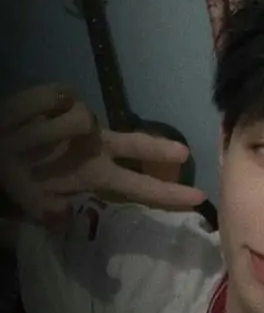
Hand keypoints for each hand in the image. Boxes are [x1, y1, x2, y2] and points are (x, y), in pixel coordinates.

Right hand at [0, 83, 206, 225]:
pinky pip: (55, 99)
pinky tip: (21, 119)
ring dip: (45, 134)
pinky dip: (34, 109)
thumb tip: (62, 217)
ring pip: (78, 121)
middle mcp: (95, 146)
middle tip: (183, 155)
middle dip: (156, 150)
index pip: (137, 187)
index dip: (165, 194)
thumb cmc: (14, 175)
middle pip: (132, 145)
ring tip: (23, 144)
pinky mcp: (59, 95)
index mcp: (95, 175)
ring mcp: (80, 121)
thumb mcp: (31, 201)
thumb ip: (46, 212)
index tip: (197, 199)